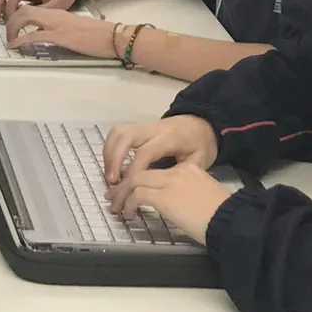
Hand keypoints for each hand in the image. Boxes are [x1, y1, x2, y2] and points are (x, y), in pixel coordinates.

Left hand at [3, 3, 118, 57]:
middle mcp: (55, 15)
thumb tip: (46, 36)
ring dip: (13, 28)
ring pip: (25, 17)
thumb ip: (60, 29)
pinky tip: (15, 46)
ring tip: (9, 40)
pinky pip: (35, 34)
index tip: (11, 27)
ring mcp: (57, 24)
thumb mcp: (74, 29)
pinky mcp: (61, 36)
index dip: (17, 16)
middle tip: (7, 34)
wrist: (114, 36)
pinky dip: (21, 40)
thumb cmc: (98, 36)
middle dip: (11, 20)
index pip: (32, 8)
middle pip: (24, 9)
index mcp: (58, 13)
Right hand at [102, 117, 219, 185]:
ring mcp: (144, 126)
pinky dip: (110, 148)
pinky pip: (118, 133)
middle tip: (112, 180)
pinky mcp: (139, 127)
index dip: (134, 169)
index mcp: (170, 138)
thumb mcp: (199, 161)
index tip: (128, 186)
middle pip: (125, 136)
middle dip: (114, 158)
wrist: (202, 123)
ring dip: (109, 152)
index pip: (145, 152)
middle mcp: (154, 128)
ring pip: (118, 132)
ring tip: (109, 174)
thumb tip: (157, 188)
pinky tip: (112, 165)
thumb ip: (178, 173)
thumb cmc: (201, 145)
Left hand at [107, 160, 231, 242]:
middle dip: (123, 185)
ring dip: (122, 195)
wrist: (233, 221)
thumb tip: (174, 206)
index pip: (157, 171)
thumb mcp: (204, 199)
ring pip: (134, 181)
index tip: (132, 191)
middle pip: (140, 172)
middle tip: (114, 197)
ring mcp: (170, 182)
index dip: (140, 180)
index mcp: (189, 169)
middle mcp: (178, 171)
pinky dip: (129, 204)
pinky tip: (130, 214)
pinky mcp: (164, 197)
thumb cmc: (223, 217)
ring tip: (117, 208)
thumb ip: (187, 195)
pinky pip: (138, 195)